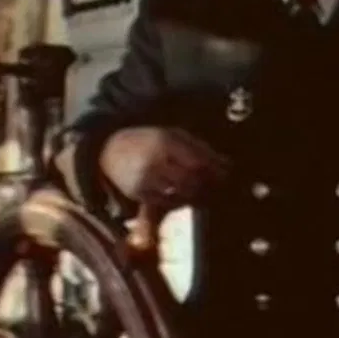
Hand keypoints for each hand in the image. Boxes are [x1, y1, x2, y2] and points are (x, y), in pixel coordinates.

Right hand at [99, 126, 229, 207]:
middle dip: (209, 185)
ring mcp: (145, 179)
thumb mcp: (174, 135)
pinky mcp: (138, 193)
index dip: (217, 170)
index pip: (199, 161)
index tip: (228, 173)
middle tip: (218, 186)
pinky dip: (180, 201)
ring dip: (197, 195)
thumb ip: (200, 147)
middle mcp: (154, 160)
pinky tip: (186, 196)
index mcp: (166, 142)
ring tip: (205, 191)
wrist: (110, 149)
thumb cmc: (151, 141)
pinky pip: (167, 202)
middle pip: (192, 180)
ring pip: (181, 194)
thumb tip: (227, 163)